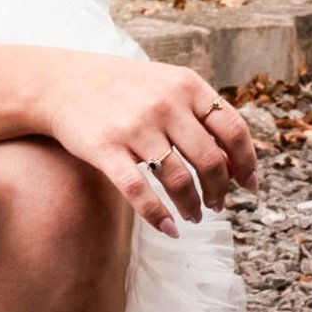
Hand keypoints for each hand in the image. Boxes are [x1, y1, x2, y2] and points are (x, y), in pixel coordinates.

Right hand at [43, 57, 257, 231]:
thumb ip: (200, 113)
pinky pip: (139, 191)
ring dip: (192, 207)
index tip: (249, 186)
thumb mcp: (166, 84)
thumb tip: (235, 162)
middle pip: (210, 160)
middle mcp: (165, 104)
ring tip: (193, 217)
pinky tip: (169, 228)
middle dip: (220, 191)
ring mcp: (135, 127)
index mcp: (186, 85)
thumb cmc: (123, 88)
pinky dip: (158, 216)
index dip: (246, 163)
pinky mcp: (106, 148)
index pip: (233, 130)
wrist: (62, 82)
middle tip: (218, 206)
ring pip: (179, 180)